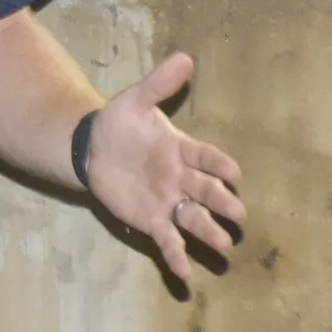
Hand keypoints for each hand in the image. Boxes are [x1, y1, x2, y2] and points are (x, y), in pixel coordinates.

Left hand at [87, 52, 245, 281]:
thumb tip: (184, 57)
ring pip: (193, 219)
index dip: (219, 164)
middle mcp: (181, 178)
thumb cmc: (121, 123)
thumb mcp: (137, 100)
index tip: (233, 171)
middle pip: (206, 192)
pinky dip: (178, 256)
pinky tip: (185, 274)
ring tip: (225, 245)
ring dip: (208, 232)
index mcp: (181, 148)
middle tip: (239, 215)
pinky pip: (168, 240)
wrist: (92, 147)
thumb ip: (159, 84)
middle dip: (221, 203)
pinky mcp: (151, 220)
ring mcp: (168, 201)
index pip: (205, 157)